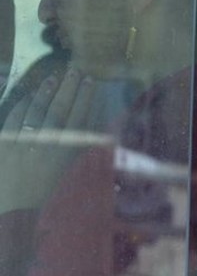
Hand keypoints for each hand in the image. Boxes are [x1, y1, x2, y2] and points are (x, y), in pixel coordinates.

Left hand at [0, 68, 99, 212]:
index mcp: (65, 152)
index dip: (86, 98)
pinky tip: (30, 95)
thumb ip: (81, 149)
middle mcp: (47, 144)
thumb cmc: (47, 192)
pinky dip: (22, 105)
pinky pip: (14, 119)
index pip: (79, 119)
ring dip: (47, 92)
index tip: (91, 81)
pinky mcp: (6, 143)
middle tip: (76, 71)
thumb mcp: (69, 172)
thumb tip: (102, 131)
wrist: (15, 211)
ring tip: (54, 77)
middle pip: (60, 110)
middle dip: (69, 89)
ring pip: (37, 111)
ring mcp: (24, 142)